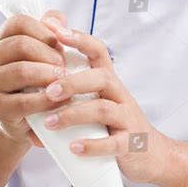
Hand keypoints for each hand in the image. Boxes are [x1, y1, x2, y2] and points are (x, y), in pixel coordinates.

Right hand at [0, 11, 67, 145]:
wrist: (29, 118)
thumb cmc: (39, 80)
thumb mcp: (45, 51)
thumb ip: (51, 30)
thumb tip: (57, 20)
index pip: (20, 22)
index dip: (45, 31)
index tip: (60, 45)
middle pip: (21, 44)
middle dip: (50, 55)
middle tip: (65, 66)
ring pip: (22, 70)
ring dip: (50, 75)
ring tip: (64, 81)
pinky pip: (25, 100)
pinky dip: (48, 100)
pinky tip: (61, 100)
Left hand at [41, 18, 172, 183]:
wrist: (152, 155)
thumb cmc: (116, 126)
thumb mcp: (100, 101)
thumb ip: (76, 90)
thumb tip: (35, 81)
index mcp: (110, 82)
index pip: (99, 51)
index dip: (80, 39)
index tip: (56, 31)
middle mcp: (120, 95)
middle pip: (100, 78)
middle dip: (71, 83)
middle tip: (48, 92)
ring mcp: (127, 119)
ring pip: (103, 109)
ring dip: (73, 115)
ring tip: (49, 123)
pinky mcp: (131, 143)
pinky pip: (113, 143)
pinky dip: (92, 145)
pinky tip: (74, 148)